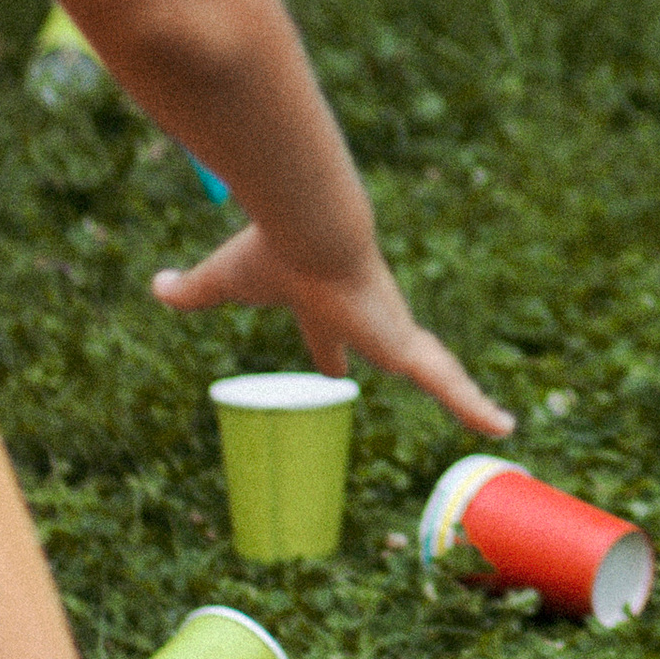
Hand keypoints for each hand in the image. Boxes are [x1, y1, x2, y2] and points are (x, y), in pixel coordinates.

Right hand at [152, 225, 512, 435]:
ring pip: (434, 370)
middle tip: (431, 399)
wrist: (310, 229)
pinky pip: (449, 383)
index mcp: (327, 304)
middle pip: (393, 351)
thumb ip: (191, 291)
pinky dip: (475, 406)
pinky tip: (506, 429)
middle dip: (403, 367)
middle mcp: (369, 316)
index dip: (333, 350)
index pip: (333, 333)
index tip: (335, 367)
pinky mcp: (406, 344)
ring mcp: (393, 332)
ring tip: (496, 423)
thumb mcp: (220, 281)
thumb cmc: (269, 252)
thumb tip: (154, 287)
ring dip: (462, 395)